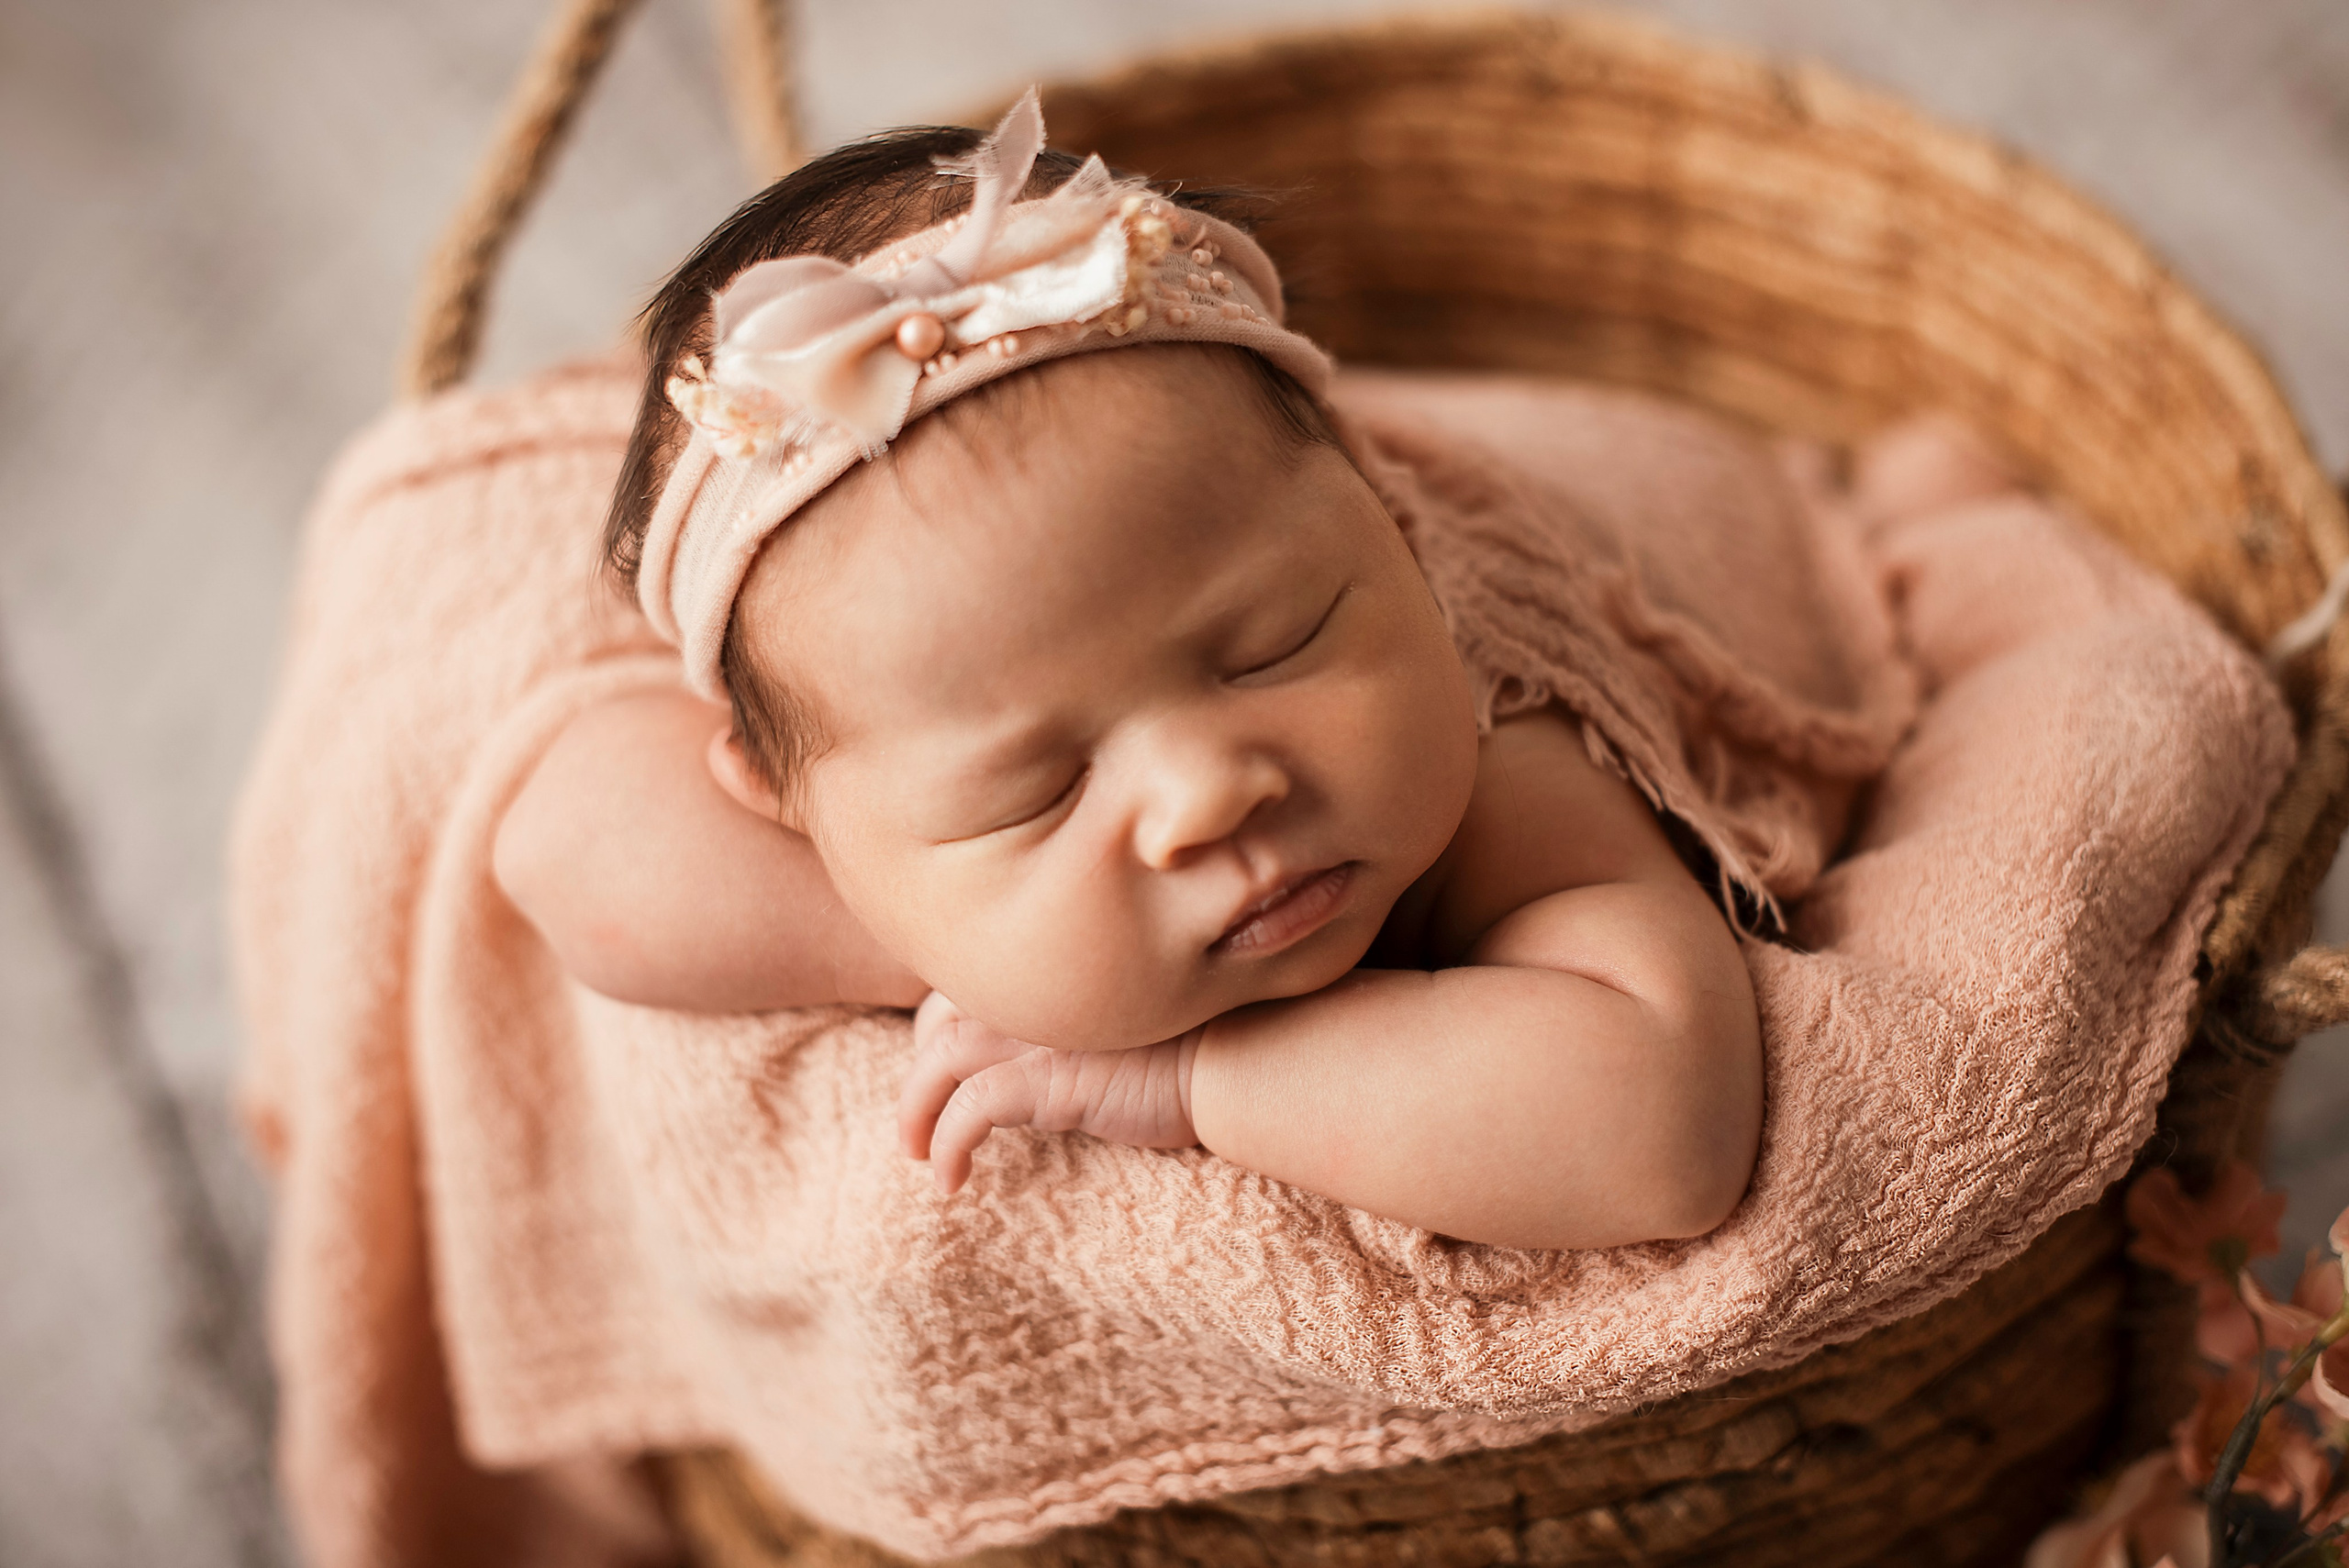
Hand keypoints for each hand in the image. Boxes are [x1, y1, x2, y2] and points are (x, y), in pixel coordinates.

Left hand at [896, 991, 1200, 1192]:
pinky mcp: (1048, 1081)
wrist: (1247, 1051)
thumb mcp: (1139, 1015)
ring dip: (915, 1110)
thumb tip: (1073, 1053)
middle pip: (939, 1013)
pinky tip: (952, 1180)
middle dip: (920, 1065)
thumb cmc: (1212, 1035)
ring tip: (919, 1154)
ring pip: (938, 1059)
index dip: (945, 1024)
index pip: (969, 984)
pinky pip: (968, 1111)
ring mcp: (1039, 1034)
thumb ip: (1092, 1021)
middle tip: (920, 1117)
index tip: (943, 1070)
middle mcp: (1037, 991)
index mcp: (1053, 970)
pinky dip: (947, 1143)